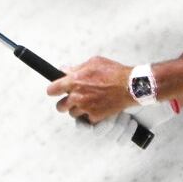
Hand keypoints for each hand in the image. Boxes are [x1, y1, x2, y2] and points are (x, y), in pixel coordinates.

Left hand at [48, 53, 165, 124]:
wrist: (130, 86)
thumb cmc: (114, 73)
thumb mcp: (93, 62)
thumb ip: (76, 68)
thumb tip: (65, 70)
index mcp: (74, 81)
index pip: (53, 90)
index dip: (53, 90)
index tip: (54, 91)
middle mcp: (77, 96)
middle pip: (60, 107)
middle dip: (64, 103)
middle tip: (70, 99)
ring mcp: (86, 108)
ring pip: (72, 114)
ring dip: (77, 109)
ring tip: (86, 102)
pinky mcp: (95, 116)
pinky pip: (87, 119)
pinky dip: (90, 115)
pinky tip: (96, 107)